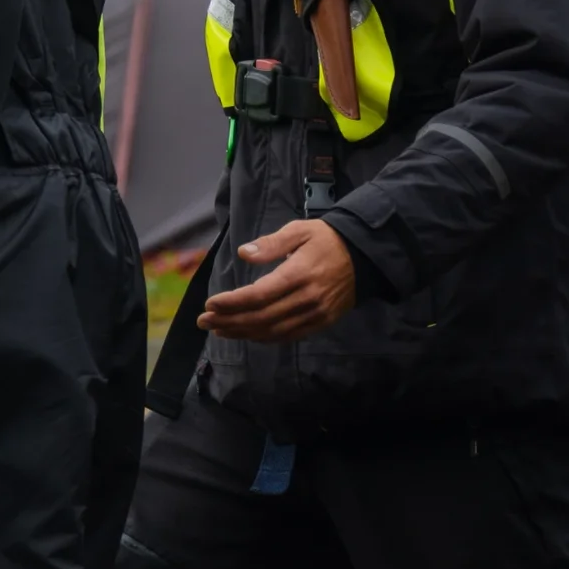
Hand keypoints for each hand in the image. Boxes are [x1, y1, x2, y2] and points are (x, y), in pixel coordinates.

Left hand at [197, 219, 356, 342]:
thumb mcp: (299, 230)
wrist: (364, 256)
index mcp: (299, 274)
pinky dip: (264, 338)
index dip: (232, 303)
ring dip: (242, 333)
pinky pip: (288, 336)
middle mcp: (306, 299)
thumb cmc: (326, 239)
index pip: (259, 295)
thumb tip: (244, 253)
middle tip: (204, 321)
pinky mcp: (321, 323)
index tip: (210, 304)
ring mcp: (315, 314)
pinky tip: (246, 334)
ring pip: (272, 331)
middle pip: (261, 317)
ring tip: (218, 330)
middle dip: (229, 321)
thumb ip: (271, 243)